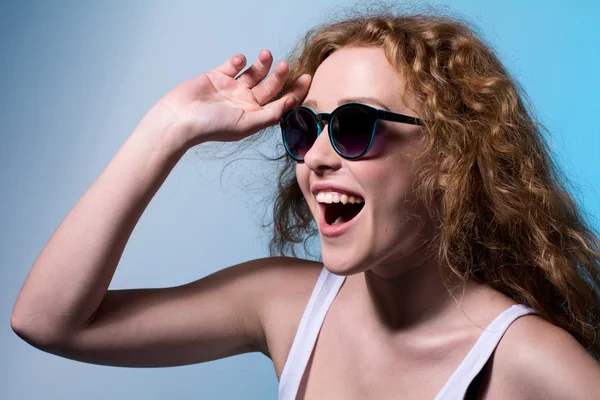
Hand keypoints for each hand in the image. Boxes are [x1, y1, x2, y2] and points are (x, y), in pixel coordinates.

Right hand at [138, 50, 310, 150]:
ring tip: (266, 55)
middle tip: (285, 65)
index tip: (306, 78)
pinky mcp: (217, 77)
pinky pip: (232, 65)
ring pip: (253, 73)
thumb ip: (269, 115)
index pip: (280, 103)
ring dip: (262, 64)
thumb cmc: (211, 126)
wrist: (180, 118)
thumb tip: (289, 104)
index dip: (295, 92)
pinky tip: (239, 60)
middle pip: (269, 86)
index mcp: (254, 116)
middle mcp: (245, 103)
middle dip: (279, 75)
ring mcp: (231, 89)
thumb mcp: (246, 124)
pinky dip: (238, 60)